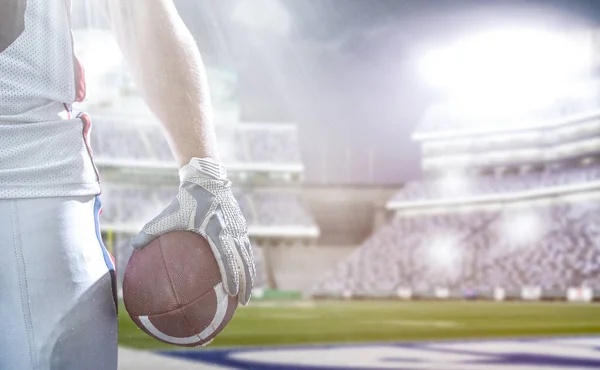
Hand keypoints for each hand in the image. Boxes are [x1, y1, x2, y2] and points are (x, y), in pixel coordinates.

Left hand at [130, 157, 255, 304]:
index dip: (232, 276)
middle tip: (244, 302)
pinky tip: (242, 275)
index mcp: (216, 230)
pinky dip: (246, 263)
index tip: (231, 293)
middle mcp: (231, 230)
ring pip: (248, 256)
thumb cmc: (186, 199)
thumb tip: (132, 246)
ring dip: (249, 275)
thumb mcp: (168, 215)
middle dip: (246, 283)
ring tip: (247, 294)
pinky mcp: (241, 226)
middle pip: (244, 261)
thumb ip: (151, 231)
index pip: (227, 257)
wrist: (207, 180)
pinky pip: (246, 248)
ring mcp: (239, 228)